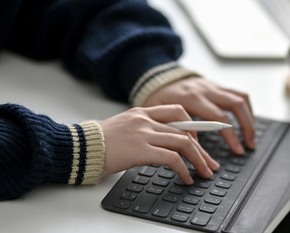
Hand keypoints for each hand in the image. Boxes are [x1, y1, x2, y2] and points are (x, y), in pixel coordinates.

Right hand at [99, 105, 219, 183]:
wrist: (78, 148)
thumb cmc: (97, 144)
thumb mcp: (123, 129)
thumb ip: (143, 131)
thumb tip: (163, 145)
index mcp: (141, 112)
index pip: (177, 111)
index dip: (195, 126)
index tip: (204, 140)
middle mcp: (145, 119)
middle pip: (185, 130)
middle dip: (202, 149)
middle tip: (210, 163)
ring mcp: (144, 133)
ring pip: (183, 142)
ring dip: (198, 160)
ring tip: (203, 173)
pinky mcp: (141, 150)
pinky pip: (173, 159)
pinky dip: (184, 169)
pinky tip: (186, 178)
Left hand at [142, 77, 255, 153]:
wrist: (156, 77)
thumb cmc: (156, 98)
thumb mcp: (160, 114)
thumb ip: (176, 127)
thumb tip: (195, 143)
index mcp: (192, 98)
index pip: (219, 117)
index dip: (231, 135)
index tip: (237, 150)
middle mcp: (205, 89)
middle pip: (236, 105)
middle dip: (247, 127)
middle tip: (250, 145)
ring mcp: (212, 86)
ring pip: (241, 97)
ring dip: (250, 117)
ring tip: (251, 136)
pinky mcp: (216, 85)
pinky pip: (238, 94)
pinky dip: (246, 108)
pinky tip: (247, 122)